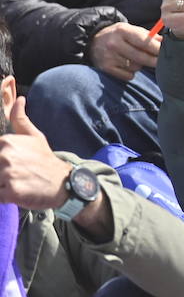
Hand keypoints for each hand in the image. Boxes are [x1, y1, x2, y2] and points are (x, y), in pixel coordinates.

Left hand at [0, 97, 80, 211]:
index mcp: (6, 142)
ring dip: (2, 185)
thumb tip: (19, 99)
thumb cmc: (45, 160)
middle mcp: (5, 156)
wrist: (64, 183)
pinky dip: (4, 197)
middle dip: (0, 173)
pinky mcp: (11, 192)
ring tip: (17, 183)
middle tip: (16, 174)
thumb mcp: (35, 136)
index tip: (13, 163)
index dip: (0, 161)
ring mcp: (8, 174)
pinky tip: (18, 192)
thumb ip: (20, 119)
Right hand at [88, 22, 161, 80]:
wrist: (92, 41)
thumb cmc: (118, 35)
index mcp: (123, 31)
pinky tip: (126, 65)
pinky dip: (131, 72)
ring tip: (134, 58)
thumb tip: (165, 41)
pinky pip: (128, 75)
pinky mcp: (106, 68)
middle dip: (155, 61)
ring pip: (136, 67)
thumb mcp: (131, 29)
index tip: (166, 52)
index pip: (145, 42)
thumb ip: (148, 35)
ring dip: (140, 65)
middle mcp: (114, 44)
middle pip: (142, 57)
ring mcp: (109, 57)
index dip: (158, 49)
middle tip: (161, 61)